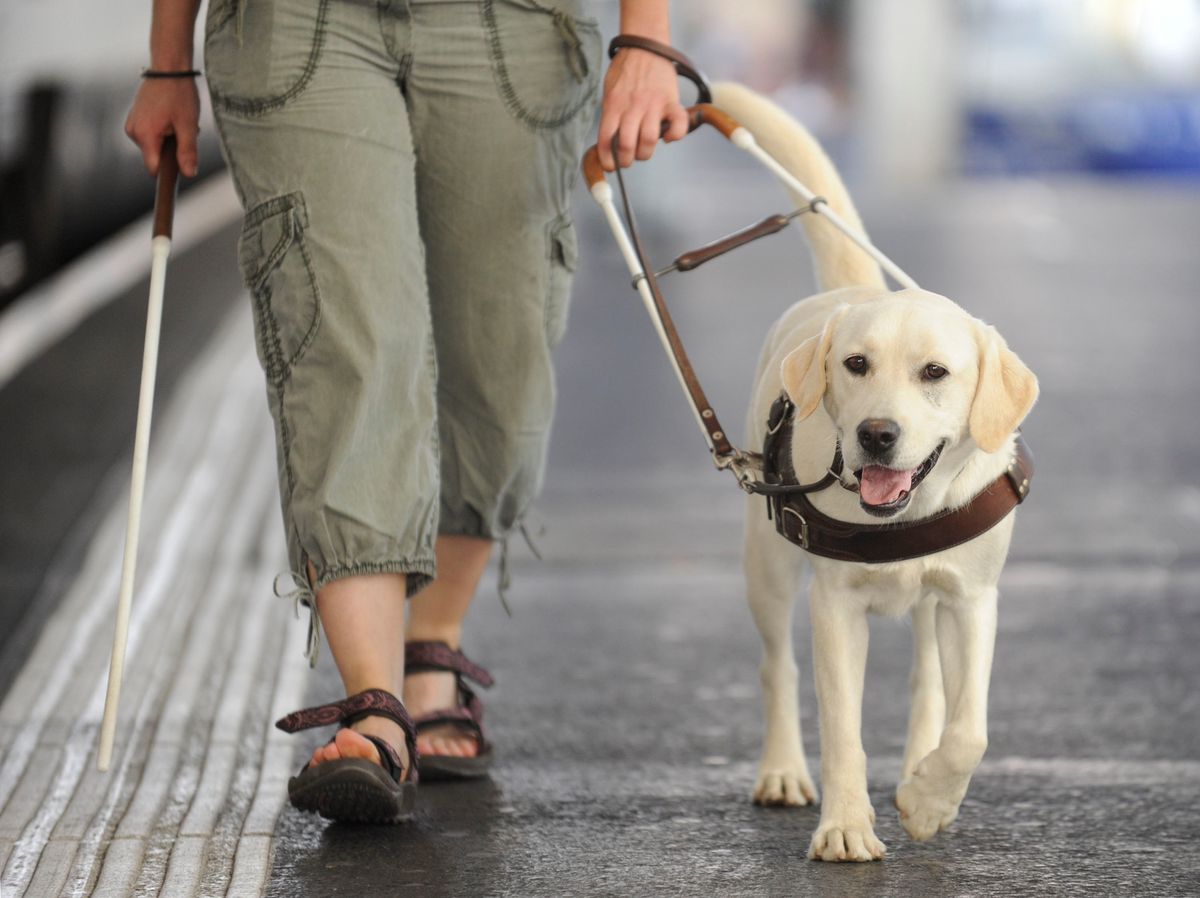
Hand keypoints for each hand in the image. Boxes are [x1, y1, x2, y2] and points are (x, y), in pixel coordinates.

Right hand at [124, 77, 200, 176]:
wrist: (168, 69)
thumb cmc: (179, 94)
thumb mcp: (188, 125)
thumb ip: (187, 152)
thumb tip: (189, 174)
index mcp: (145, 135)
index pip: (153, 168)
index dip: (168, 171)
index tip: (180, 164)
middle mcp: (133, 132)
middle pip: (155, 157)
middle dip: (171, 149)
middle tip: (182, 130)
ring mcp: (132, 124)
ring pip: (154, 146)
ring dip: (168, 140)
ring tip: (176, 121)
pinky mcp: (134, 119)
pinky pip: (151, 136)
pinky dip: (162, 131)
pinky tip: (169, 117)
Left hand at [597, 48, 687, 170]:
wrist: (644, 45)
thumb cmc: (625, 71)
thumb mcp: (609, 92)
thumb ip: (611, 115)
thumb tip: (610, 142)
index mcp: (613, 105)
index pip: (606, 140)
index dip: (607, 160)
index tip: (611, 166)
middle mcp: (632, 106)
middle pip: (627, 145)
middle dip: (626, 160)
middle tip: (628, 159)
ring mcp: (652, 104)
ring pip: (648, 140)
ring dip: (645, 152)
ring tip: (644, 151)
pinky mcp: (670, 101)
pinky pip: (677, 125)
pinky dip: (675, 136)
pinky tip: (668, 138)